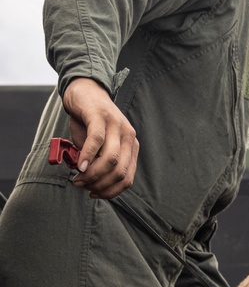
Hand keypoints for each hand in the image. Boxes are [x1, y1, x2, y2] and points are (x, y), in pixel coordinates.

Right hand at [63, 78, 138, 198]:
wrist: (84, 91)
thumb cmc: (89, 122)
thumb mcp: (97, 146)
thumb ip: (97, 162)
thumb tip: (89, 183)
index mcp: (132, 147)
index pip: (128, 178)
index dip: (111, 191)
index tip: (95, 194)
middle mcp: (128, 137)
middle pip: (120, 171)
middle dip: (100, 184)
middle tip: (82, 185)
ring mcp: (116, 125)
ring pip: (111, 159)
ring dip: (93, 173)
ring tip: (78, 178)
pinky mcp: (100, 116)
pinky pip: (97, 140)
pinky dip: (88, 156)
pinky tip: (79, 165)